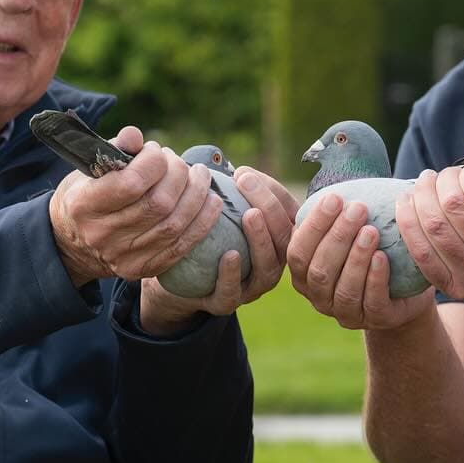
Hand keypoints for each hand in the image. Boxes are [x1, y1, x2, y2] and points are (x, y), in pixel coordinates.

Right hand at [49, 126, 221, 285]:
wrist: (73, 243)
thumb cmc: (86, 193)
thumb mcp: (89, 166)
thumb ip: (115, 148)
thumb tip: (136, 135)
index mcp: (84, 204)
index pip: (131, 183)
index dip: (153, 162)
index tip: (155, 151)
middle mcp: (102, 234)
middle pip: (158, 204)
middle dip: (179, 176)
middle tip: (178, 163)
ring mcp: (123, 256)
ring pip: (173, 225)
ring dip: (196, 196)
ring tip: (201, 176)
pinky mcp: (141, 269)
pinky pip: (181, 247)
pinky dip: (203, 223)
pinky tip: (211, 202)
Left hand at [139, 167, 299, 334]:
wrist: (175, 275)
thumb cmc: (203, 231)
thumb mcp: (215, 208)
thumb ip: (224, 188)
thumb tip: (221, 158)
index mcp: (276, 237)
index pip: (288, 211)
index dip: (273, 191)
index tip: (246, 173)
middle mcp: (272, 263)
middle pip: (285, 236)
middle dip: (270, 206)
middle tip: (247, 182)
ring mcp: (252, 287)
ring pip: (268, 267)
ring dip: (262, 239)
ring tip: (250, 214)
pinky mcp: (226, 303)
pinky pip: (233, 292)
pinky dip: (231, 274)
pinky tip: (228, 254)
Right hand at [288, 194, 437, 330]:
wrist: (405, 288)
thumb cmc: (370, 248)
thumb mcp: (348, 229)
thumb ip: (333, 209)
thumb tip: (317, 160)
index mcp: (304, 271)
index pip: (297, 250)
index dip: (312, 226)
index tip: (332, 199)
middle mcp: (318, 295)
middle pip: (318, 269)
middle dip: (336, 236)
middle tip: (357, 208)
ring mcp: (344, 312)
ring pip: (343, 288)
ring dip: (356, 257)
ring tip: (371, 230)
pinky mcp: (374, 320)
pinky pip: (370, 302)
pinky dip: (374, 278)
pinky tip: (383, 257)